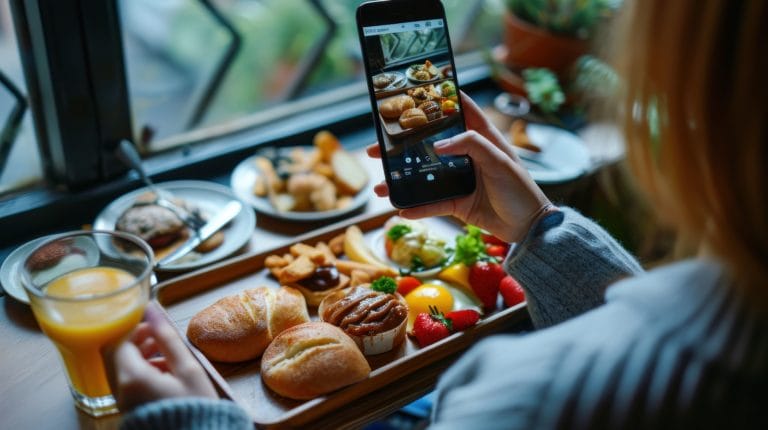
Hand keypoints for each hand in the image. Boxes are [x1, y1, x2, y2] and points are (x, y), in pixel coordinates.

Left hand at [105, 302, 217, 411]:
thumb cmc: (195, 405)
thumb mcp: (187, 368)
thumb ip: (167, 338)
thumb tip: (153, 309)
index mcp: (132, 377)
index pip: (119, 341)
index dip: (134, 328)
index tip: (153, 324)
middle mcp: (121, 390)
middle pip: (115, 354)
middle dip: (135, 340)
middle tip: (157, 335)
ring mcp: (123, 401)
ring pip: (121, 367)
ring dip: (139, 354)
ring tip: (165, 352)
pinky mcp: (130, 407)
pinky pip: (127, 381)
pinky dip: (141, 370)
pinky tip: (165, 370)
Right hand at [367, 92, 551, 242]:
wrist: (528, 228)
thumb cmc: (521, 190)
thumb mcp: (500, 162)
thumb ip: (472, 146)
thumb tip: (439, 145)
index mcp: (482, 138)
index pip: (461, 110)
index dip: (442, 98)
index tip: (417, 91)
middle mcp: (467, 156)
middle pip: (430, 145)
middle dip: (403, 146)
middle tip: (377, 147)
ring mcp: (460, 180)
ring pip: (425, 176)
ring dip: (402, 181)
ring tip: (380, 186)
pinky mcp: (457, 203)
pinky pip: (432, 204)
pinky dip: (417, 208)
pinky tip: (400, 209)